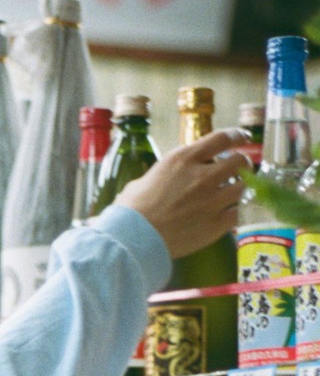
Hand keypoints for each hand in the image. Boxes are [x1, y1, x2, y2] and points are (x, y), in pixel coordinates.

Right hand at [119, 128, 252, 258]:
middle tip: (240, 168)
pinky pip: (237, 213)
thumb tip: (167, 178)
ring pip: (242, 187)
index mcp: (183, 159)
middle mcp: (202, 176)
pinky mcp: (215, 224)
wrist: (134, 239)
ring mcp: (211, 201)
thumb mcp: (147, 178)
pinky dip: (235, 212)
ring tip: (235, 192)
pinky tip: (229, 214)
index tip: (242, 138)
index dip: (237, 136)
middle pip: (239, 161)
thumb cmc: (132, 210)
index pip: (222, 138)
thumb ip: (166, 174)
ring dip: (240, 188)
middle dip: (242, 163)